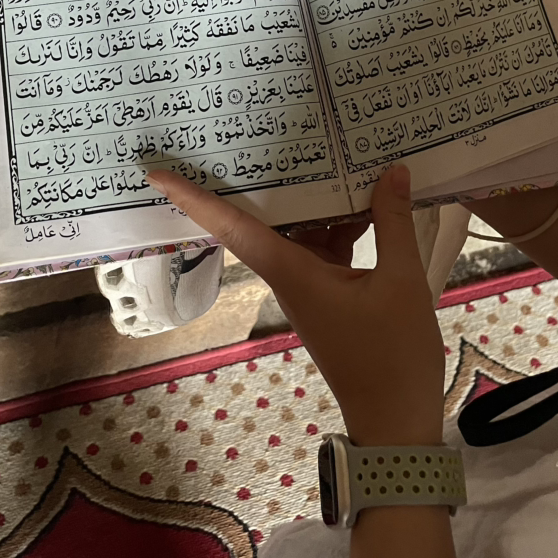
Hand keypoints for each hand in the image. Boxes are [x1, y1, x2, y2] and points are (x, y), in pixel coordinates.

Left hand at [147, 164, 444, 445]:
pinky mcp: (331, 295)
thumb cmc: (392, 357)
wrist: (397, 425)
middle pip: (265, 219)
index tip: (156, 174)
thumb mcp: (400, 283)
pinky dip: (342, 223)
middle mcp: (290, 276)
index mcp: (291, 274)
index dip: (193, 199)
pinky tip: (370, 199)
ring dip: (317, 197)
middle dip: (259, 179)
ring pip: (302, 230)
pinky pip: (326, 247)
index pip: (231, 229)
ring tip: (333, 148)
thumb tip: (392, 171)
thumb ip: (393, 223)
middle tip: (251, 131)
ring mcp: (310, 286)